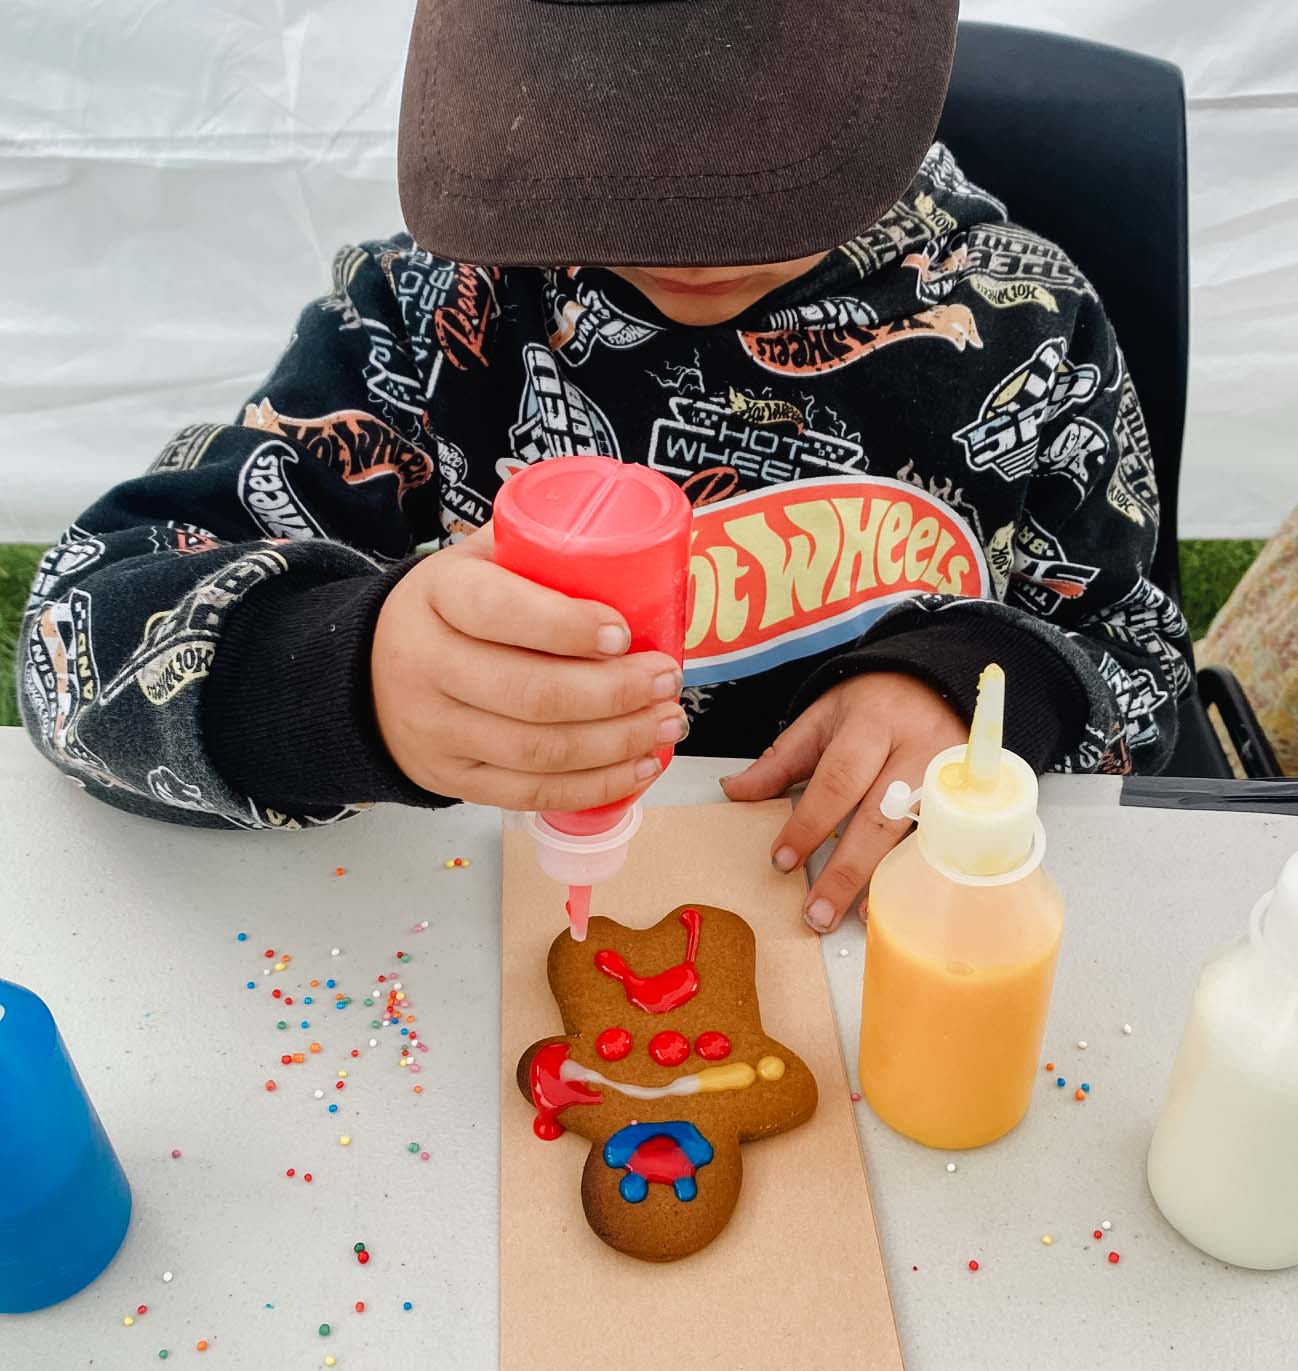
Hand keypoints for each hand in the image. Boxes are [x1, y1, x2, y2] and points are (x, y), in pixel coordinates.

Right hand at [371, 523, 686, 808]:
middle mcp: (427, 666)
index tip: (624, 633)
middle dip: (614, 693)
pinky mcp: (453, 779)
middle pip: (531, 694)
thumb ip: (534, 547)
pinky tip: (640, 765)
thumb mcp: (474, 561)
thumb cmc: (451, 610)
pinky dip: (595, 786)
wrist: (370, 674)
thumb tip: (633, 543)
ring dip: (618, 742)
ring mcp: (437, 731)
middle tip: (667, 679)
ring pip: (538, 751)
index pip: (499, 612)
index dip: (566, 626)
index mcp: (437, 596)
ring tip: (668, 721)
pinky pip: (531, 793)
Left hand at [721, 673, 965, 931]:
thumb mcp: (822, 718)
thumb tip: (735, 791)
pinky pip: (941, 845)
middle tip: (815, 912)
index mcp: (873, 724)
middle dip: (845, 870)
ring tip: (848, 917)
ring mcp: (951, 777)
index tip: (782, 861)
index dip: (810, 824)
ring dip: (881, 882)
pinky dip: (912, 878)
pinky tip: (890, 904)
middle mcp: (917, 750)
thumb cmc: (873, 705)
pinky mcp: (970, 799)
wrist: (934, 683)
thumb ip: (781, 759)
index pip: (838, 780)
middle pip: (879, 817)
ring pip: (916, 838)